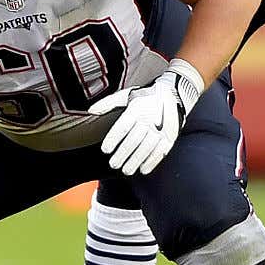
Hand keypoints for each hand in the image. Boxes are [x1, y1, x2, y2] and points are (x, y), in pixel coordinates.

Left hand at [88, 62, 201, 176]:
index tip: (105, 150)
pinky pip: (160, 151)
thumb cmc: (145, 97)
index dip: (113, 139)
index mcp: (136, 109)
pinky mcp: (170, 136)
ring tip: (126, 170)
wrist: (173, 94)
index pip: (123, 127)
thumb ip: (108, 103)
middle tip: (113, 164)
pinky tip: (143, 169)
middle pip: (133, 140)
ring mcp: (161, 129)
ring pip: (146, 148)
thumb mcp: (126, 95)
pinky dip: (152, 162)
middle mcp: (149, 119)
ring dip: (135, 161)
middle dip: (122, 154)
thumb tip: (91, 110)